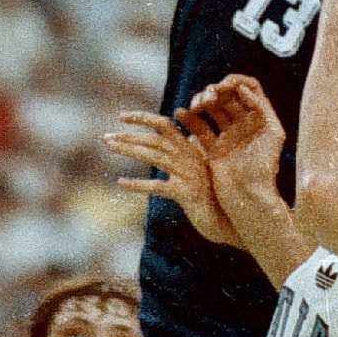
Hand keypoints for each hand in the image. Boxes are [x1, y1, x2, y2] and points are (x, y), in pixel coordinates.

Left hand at [104, 113, 240, 247]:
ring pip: (154, 156)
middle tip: (106, 137)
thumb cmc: (214, 194)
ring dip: (129, 149)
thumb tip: (171, 141)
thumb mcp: (200, 170)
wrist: (231, 219)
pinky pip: (157, 186)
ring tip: (109, 147)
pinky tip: (121, 183)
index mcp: (192, 148)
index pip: (165, 124)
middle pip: (155, 139)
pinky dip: (138, 184)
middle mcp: (190, 157)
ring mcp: (189, 174)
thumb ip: (188, 152)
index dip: (142, 118)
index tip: (122, 116)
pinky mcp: (186, 193)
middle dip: (129, 136)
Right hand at [178, 75, 285, 224]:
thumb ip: (261, 108)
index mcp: (260, 119)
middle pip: (228, 96)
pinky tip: (180, 113)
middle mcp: (245, 124)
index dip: (234, 82)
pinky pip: (200, 128)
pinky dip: (189, 119)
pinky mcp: (214, 149)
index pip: (248, 87)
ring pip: (212, 109)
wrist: (248, 198)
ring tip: (194, 106)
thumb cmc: (264, 169)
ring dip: (201, 102)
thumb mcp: (272, 135)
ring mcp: (229, 136)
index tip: (222, 87)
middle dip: (214, 91)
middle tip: (206, 98)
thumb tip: (243, 88)